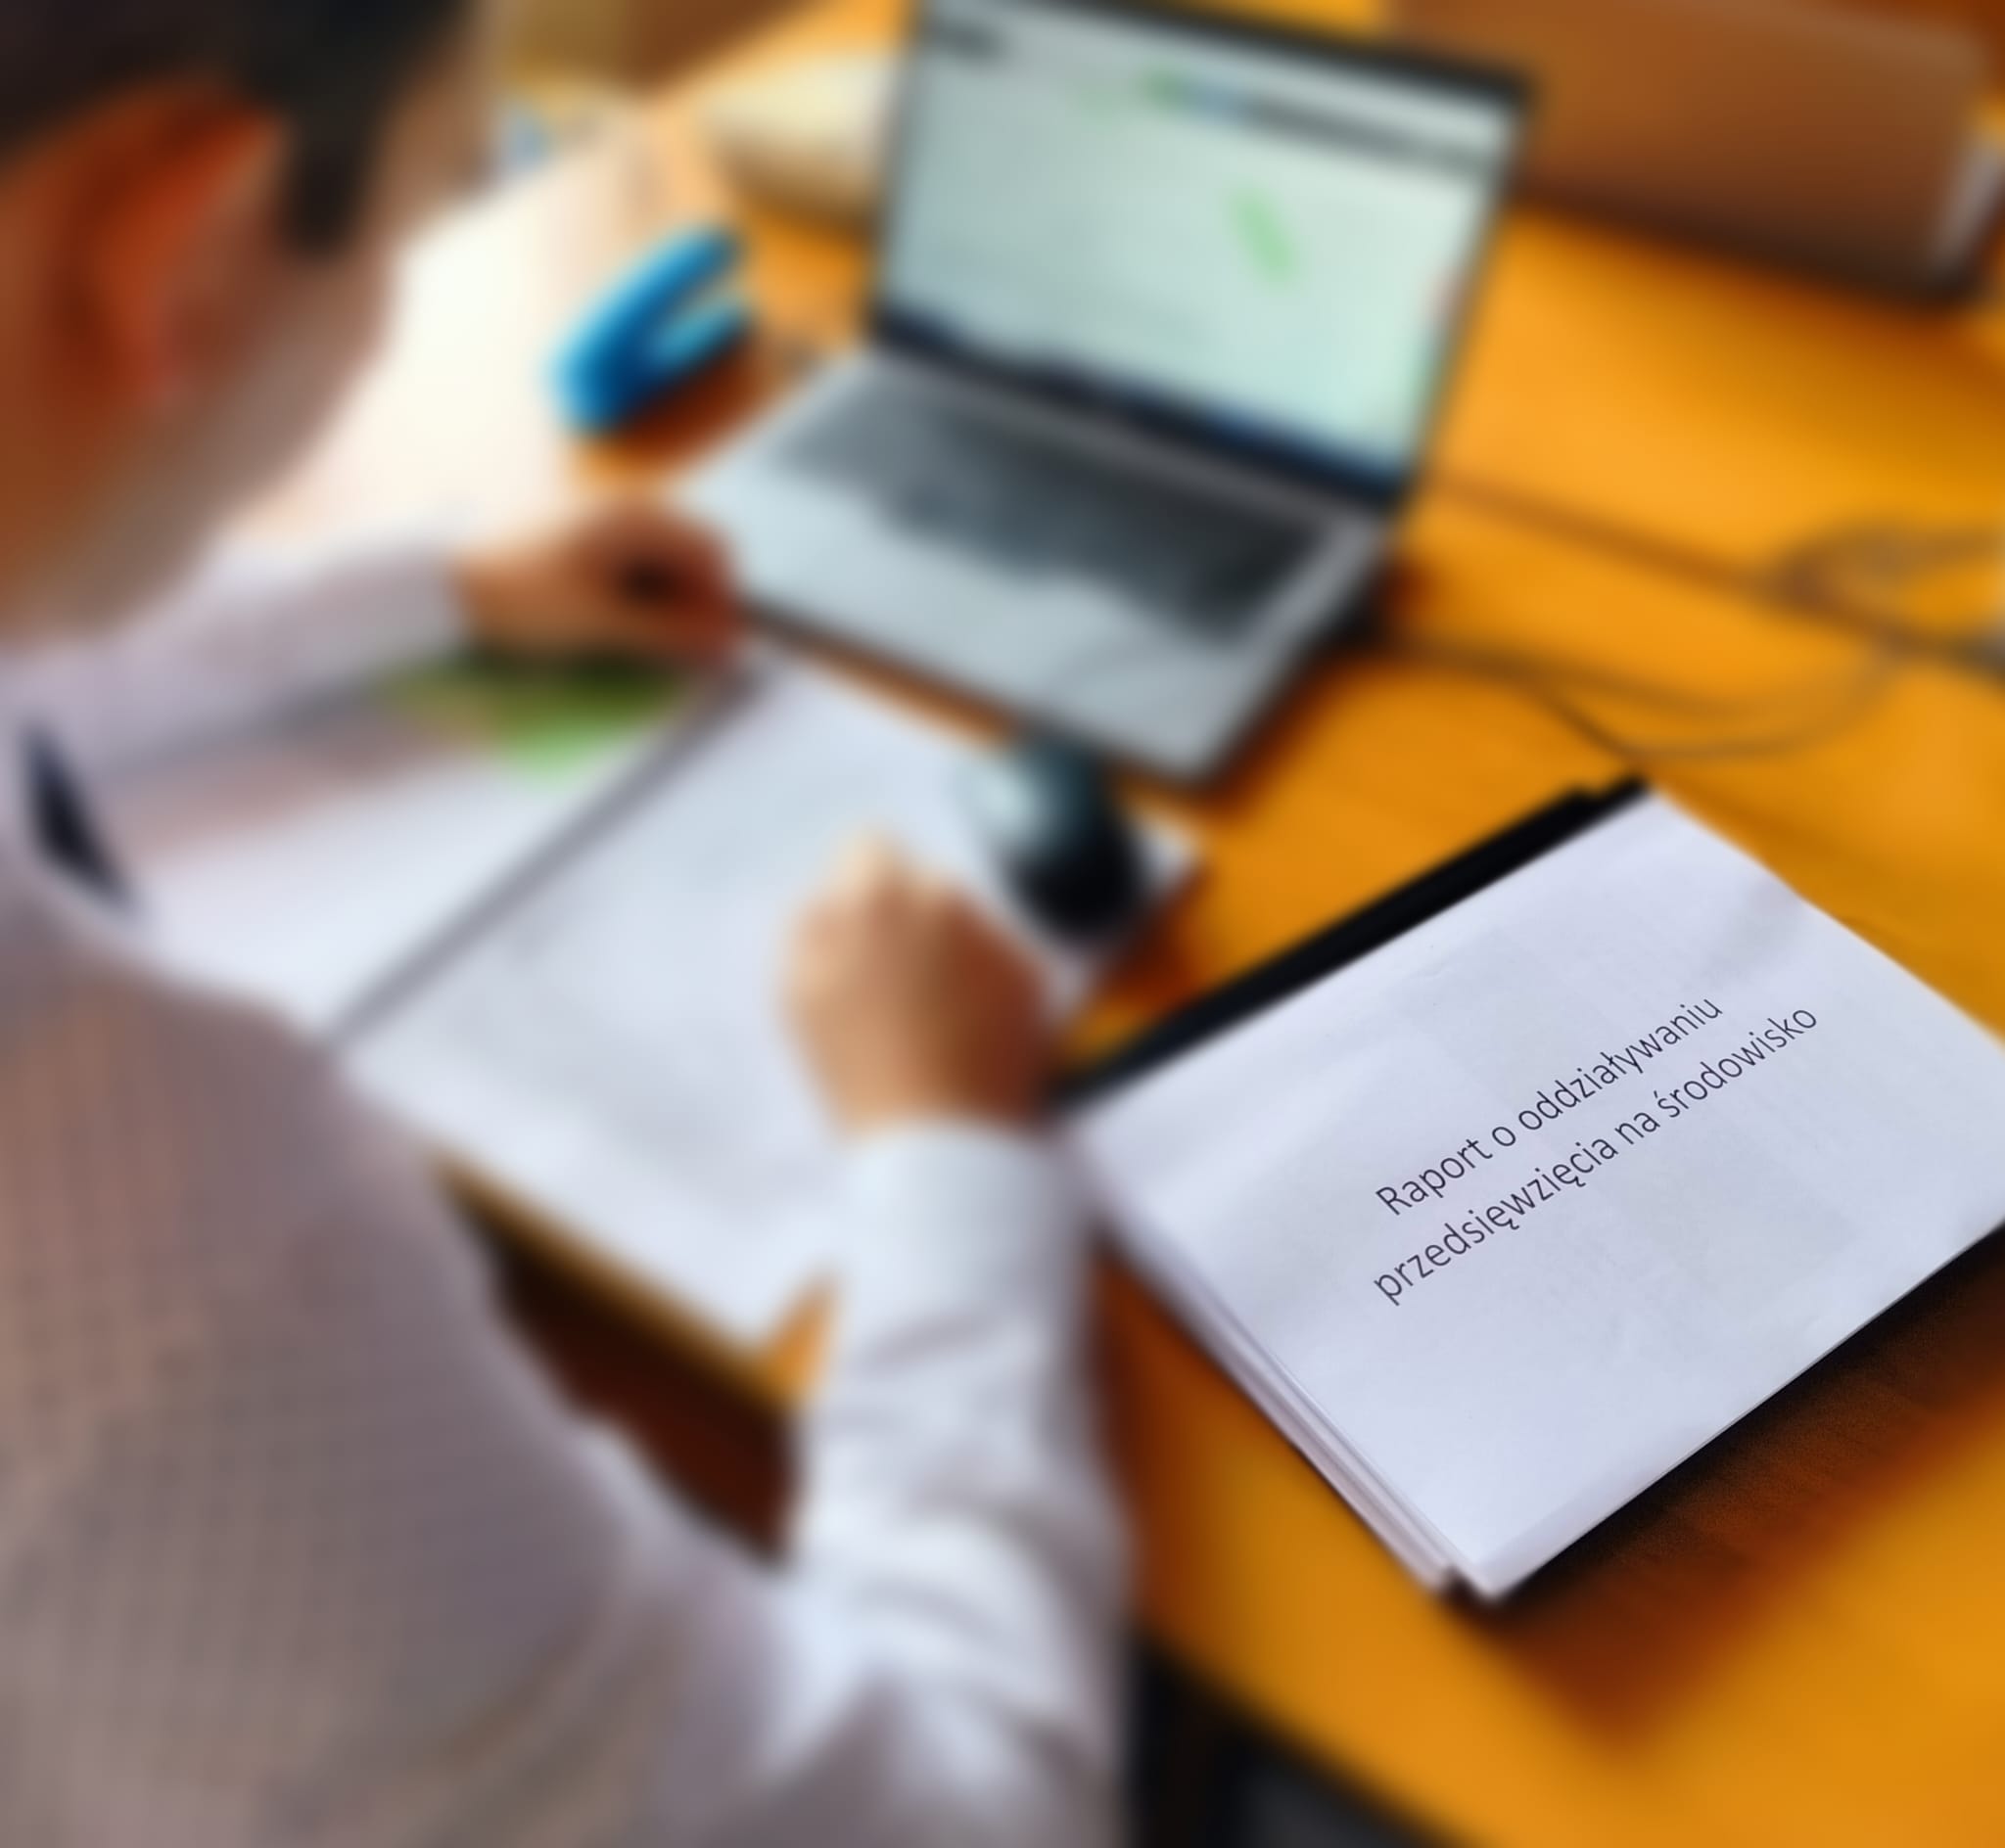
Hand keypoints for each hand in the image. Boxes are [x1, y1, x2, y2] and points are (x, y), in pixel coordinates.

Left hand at [453, 499, 739, 668]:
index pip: (712, 550)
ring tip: (639, 643)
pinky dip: (633, 597)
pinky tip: (612, 625)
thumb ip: (672, 633)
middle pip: (688, 555)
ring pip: (659, 564)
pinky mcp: (579, 539)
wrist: (445, 588)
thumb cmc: (526, 600)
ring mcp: (601, 521)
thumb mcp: (605, 623)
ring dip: (662, 604)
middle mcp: (625, 508)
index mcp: (637, 516)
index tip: (710, 648)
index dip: (720, 600)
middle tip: (675, 652)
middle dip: (691, 604)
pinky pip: (628, 566)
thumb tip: (727, 644)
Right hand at [787, 839, 1049, 1135]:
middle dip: (906, 915)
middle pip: (921, 881)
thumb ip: (810, 922)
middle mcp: (943, 899)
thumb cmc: (859, 1070)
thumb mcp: (797, 990)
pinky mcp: (1031, 971)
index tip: (857, 929)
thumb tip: (832, 892)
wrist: (941, 1139)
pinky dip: (987, 981)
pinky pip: (1001, 956)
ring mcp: (993, 933)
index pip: (866, 845)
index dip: (857, 889)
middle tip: (891, 982)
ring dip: (949, 946)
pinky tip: (965, 1030)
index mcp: (875, 897)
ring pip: (965, 918)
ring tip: (929, 1017)